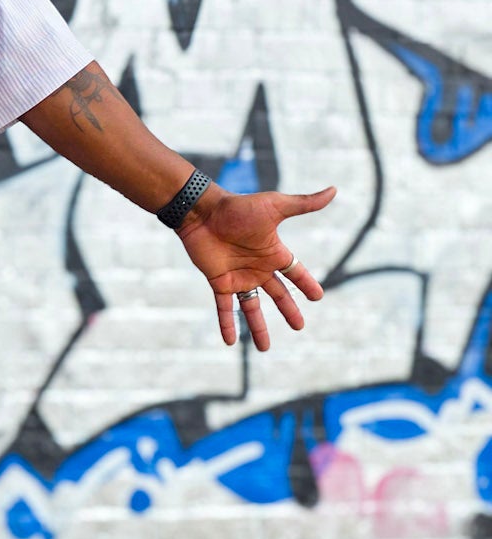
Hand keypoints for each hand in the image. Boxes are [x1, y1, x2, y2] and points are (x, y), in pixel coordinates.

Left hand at [175, 186, 335, 348]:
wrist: (203, 213)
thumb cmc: (238, 208)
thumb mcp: (275, 206)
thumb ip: (304, 203)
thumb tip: (334, 190)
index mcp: (274, 253)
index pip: (296, 273)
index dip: (307, 284)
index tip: (318, 297)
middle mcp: (258, 268)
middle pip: (278, 295)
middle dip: (288, 310)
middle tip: (299, 327)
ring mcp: (239, 277)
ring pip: (252, 307)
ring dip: (258, 327)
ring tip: (264, 348)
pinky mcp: (219, 282)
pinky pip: (225, 308)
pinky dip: (228, 324)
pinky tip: (231, 342)